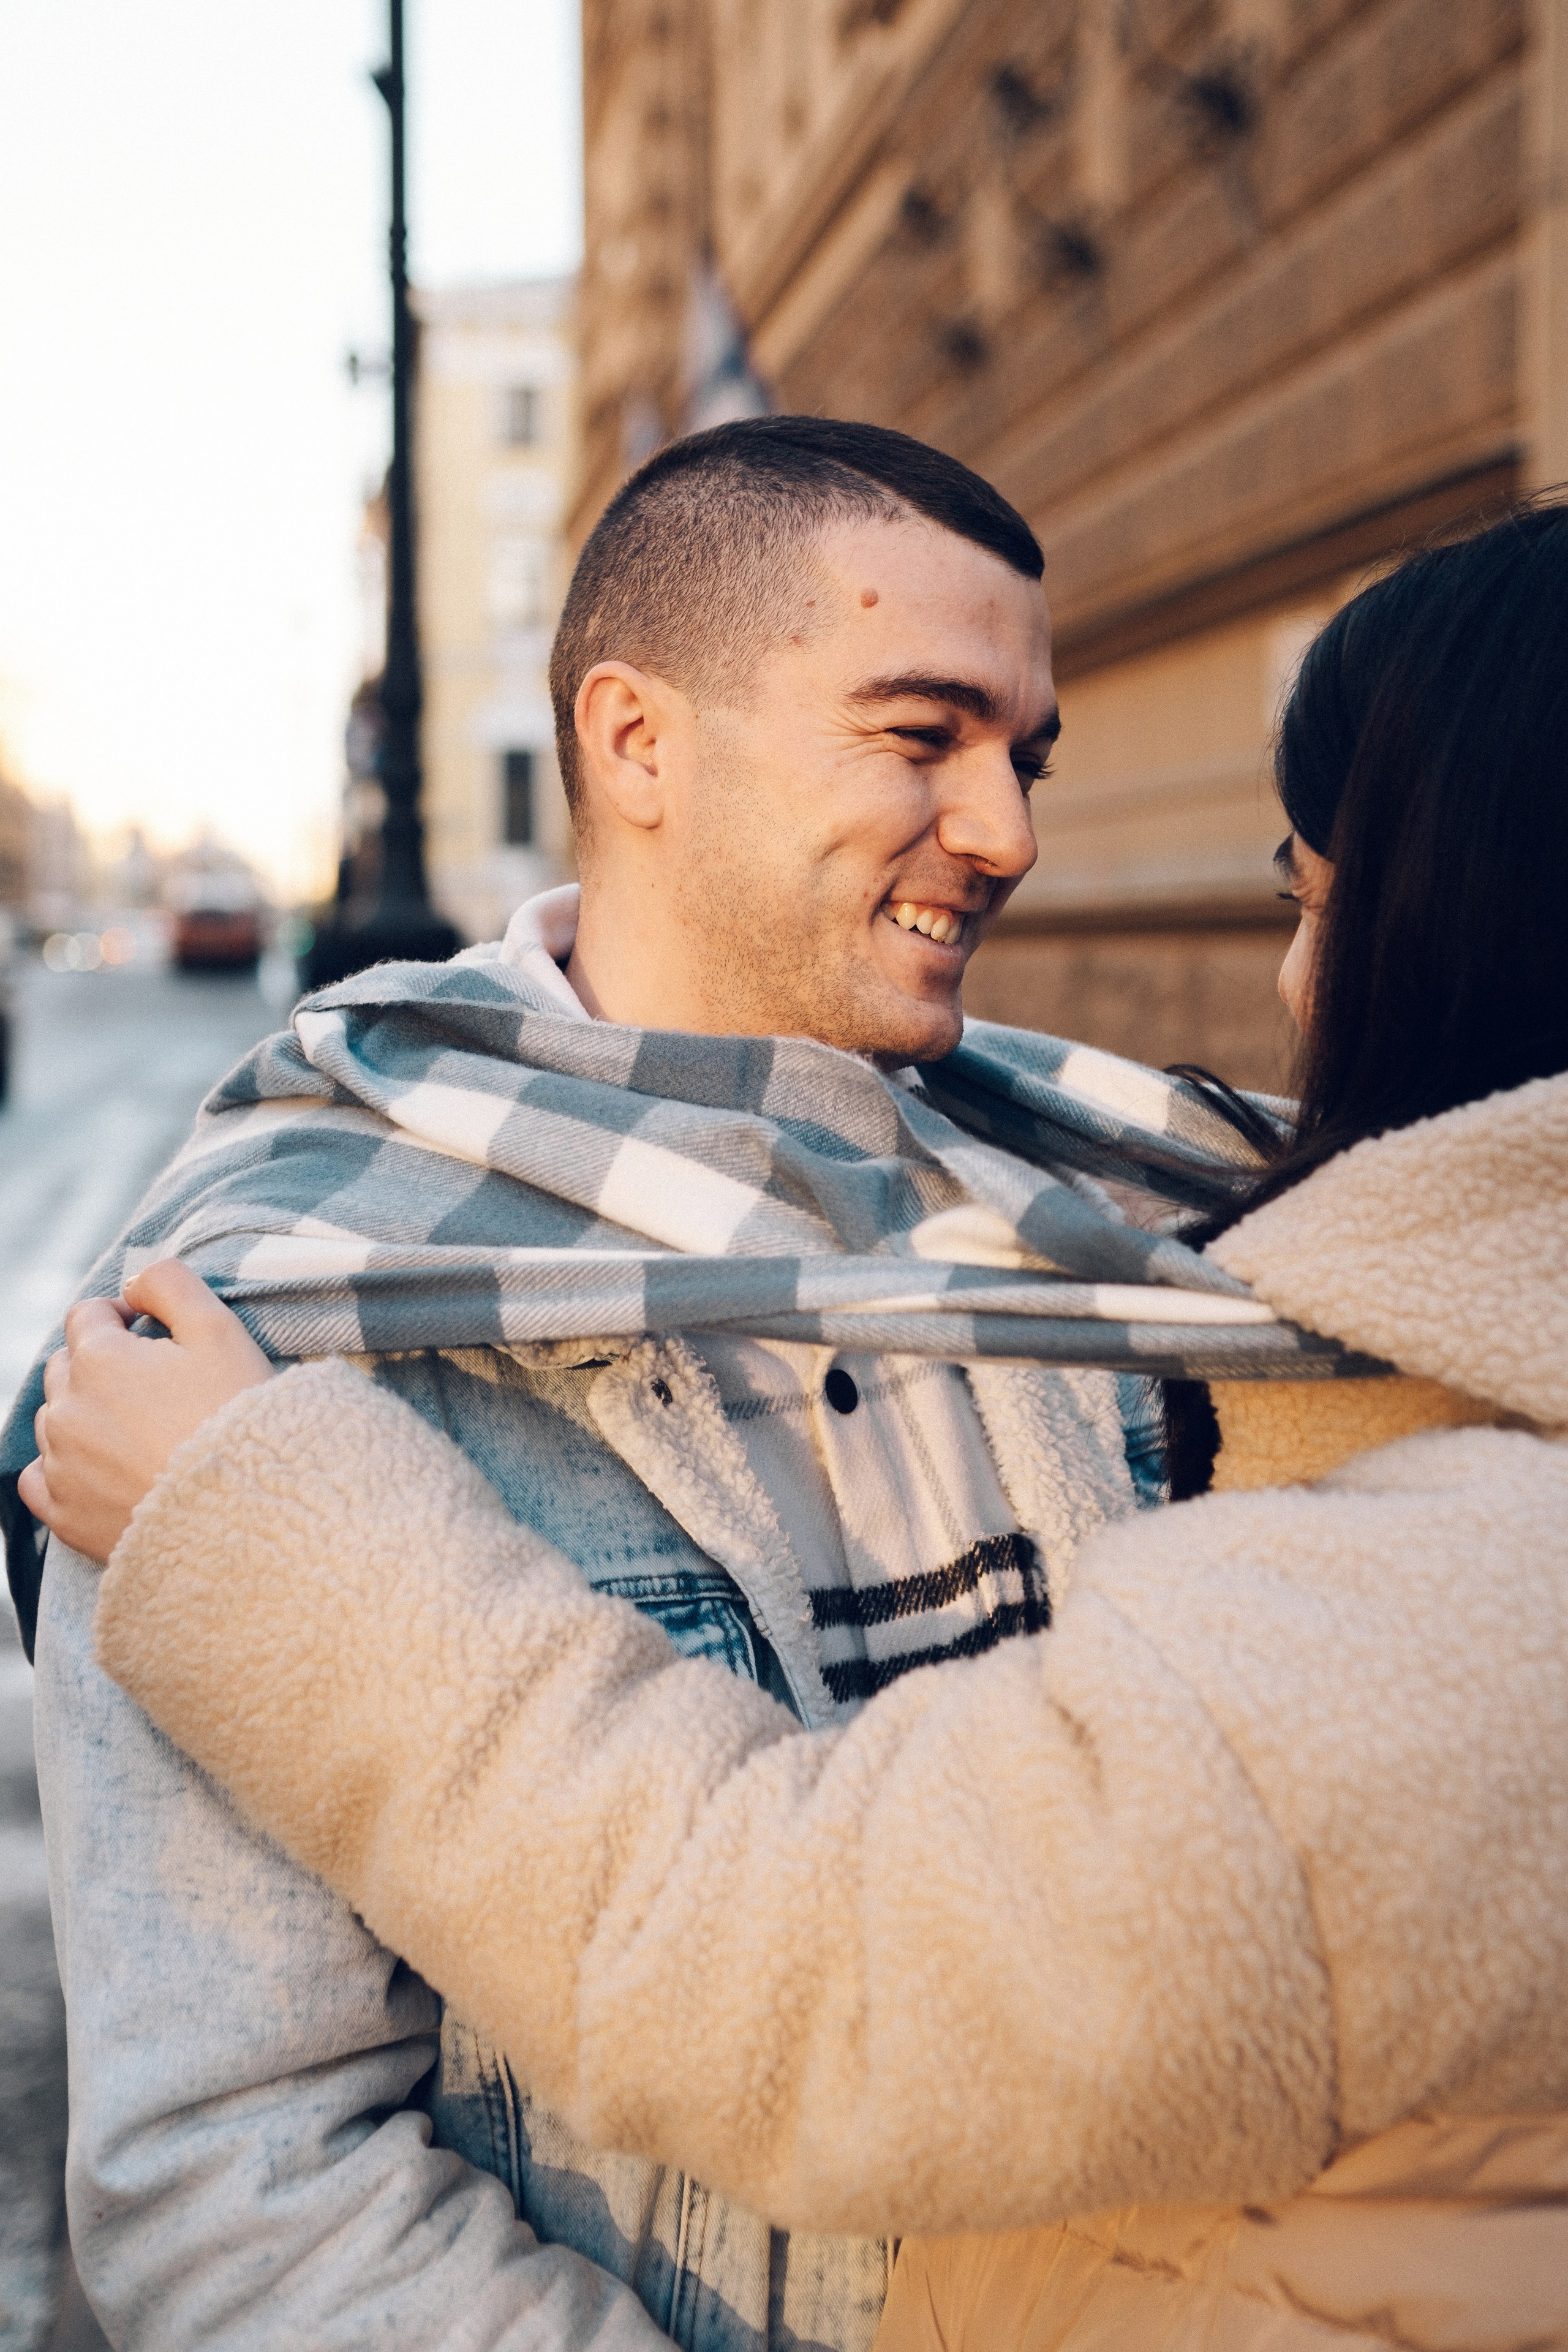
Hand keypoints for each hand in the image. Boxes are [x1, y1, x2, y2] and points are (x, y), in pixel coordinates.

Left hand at [18, 1260, 274, 1562]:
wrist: (248, 1513)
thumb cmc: (238, 1417)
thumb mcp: (220, 1329)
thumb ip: (170, 1284)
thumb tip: (134, 1282)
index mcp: (99, 1358)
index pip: (89, 1315)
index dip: (125, 1317)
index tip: (157, 1336)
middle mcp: (66, 1409)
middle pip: (67, 1366)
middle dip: (101, 1365)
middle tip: (156, 1386)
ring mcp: (61, 1464)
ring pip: (53, 1419)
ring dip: (84, 1414)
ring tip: (139, 1431)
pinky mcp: (65, 1514)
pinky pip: (38, 1478)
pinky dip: (61, 1468)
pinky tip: (99, 1470)